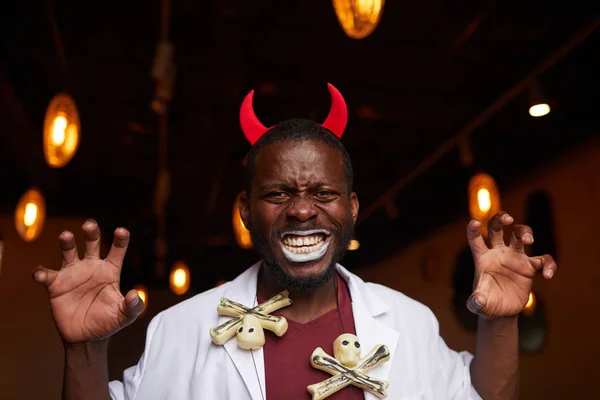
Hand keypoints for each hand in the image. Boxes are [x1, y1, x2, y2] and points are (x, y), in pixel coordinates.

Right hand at [33, 220, 143, 342]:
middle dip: (91, 232)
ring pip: (69, 251)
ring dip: (67, 242)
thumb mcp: (125, 316)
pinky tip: (41, 274)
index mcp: (110, 271)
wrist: (86, 337)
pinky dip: (41, 273)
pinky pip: (46, 275)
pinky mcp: (56, 285)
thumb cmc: (108, 322)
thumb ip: (133, 306)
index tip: (122, 230)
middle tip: (89, 224)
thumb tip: (135, 294)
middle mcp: (91, 267)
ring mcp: (73, 274)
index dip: (120, 239)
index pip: (117, 250)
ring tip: (66, 235)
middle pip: (92, 243)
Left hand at [466, 212, 556, 317]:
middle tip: (509, 219)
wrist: (501, 312)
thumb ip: (476, 302)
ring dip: (525, 232)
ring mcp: (515, 258)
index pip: (475, 240)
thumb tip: (478, 300)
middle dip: (501, 219)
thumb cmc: (486, 304)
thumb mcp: (478, 305)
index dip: (472, 230)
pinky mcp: (529, 267)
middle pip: (497, 229)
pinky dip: (549, 265)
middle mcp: (498, 253)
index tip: (474, 222)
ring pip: (520, 235)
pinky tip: (548, 275)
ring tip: (528, 241)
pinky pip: (543, 260)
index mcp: (482, 259)